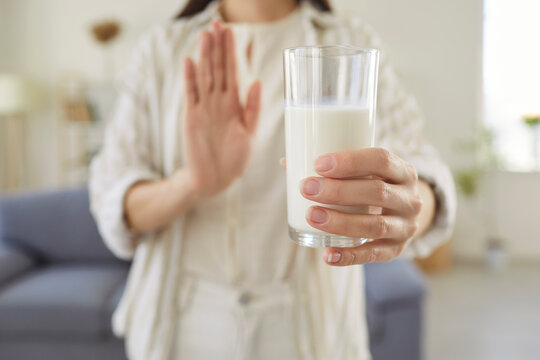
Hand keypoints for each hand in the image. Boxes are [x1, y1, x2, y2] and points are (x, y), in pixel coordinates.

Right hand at [180, 20, 261, 199]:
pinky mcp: (191, 118)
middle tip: (216, 23)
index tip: (230, 30)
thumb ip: (253, 109)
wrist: (215, 179)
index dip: (231, 51)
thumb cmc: (235, 159)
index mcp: (235, 104)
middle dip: (217, 46)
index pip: (233, 71)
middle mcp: (219, 102)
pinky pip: (190, 94)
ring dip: (204, 56)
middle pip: (217, 68)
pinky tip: (190, 61)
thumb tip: (258, 82)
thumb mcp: (249, 134)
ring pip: (204, 76)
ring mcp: (204, 108)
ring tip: (205, 35)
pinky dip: (189, 78)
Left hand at [300, 148, 424, 265]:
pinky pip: (373, 255)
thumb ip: (333, 167)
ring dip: (340, 221)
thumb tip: (286, 162)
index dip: (350, 161)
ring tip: (311, 216)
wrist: (405, 213)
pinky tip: (327, 254)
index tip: (318, 164)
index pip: (381, 160)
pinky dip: (349, 256)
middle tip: (307, 188)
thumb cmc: (374, 185)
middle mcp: (410, 198)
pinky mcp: (396, 250)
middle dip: (338, 191)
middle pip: (376, 192)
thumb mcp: (366, 172)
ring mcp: (406, 227)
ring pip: (374, 225)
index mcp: (403, 171)